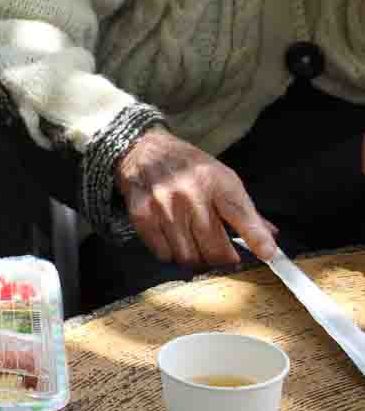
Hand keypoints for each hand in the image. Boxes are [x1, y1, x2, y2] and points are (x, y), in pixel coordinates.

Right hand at [115, 128, 277, 266]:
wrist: (142, 150)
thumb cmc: (186, 166)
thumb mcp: (220, 177)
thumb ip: (244, 210)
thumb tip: (270, 238)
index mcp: (215, 180)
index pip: (241, 214)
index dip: (257, 238)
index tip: (267, 254)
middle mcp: (189, 193)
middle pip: (214, 247)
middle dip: (223, 259)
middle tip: (223, 257)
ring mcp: (163, 206)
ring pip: (188, 256)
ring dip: (196, 259)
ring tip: (196, 247)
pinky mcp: (142, 216)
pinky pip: (163, 253)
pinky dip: (171, 254)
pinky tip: (173, 240)